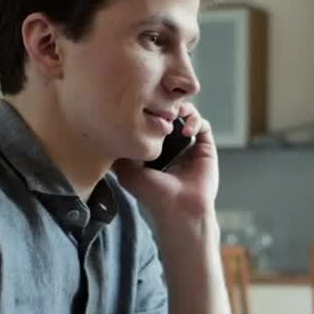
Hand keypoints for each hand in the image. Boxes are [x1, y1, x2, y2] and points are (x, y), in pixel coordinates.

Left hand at [111, 103, 216, 222]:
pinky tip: (186, 131)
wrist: (179, 208)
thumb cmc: (154, 195)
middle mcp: (171, 144)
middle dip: (165, 104)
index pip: (152, 120)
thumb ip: (119, 153)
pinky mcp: (204, 146)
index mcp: (154, 148)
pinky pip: (203, 125)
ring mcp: (188, 144)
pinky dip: (195, 121)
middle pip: (170, 112)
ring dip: (181, 109)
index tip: (142, 107)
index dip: (148, 110)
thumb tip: (108, 132)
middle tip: (160, 106)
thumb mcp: (127, 173)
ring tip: (174, 116)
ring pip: (187, 114)